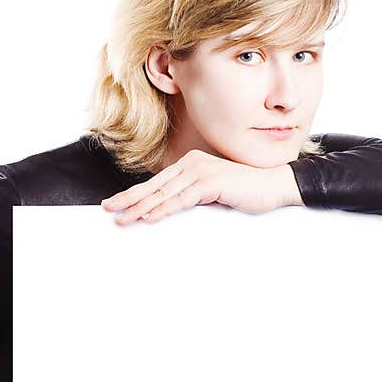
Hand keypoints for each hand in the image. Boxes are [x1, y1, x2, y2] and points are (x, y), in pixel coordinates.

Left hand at [100, 149, 301, 224]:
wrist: (274, 185)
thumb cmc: (245, 192)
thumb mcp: (211, 195)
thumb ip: (191, 198)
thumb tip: (168, 211)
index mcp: (190, 164)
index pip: (156, 182)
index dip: (134, 194)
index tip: (115, 204)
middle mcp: (192, 163)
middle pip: (154, 186)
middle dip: (129, 199)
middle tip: (108, 209)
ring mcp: (201, 171)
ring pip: (164, 193)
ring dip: (141, 207)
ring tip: (123, 218)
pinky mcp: (211, 182)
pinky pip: (181, 198)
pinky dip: (164, 209)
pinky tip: (149, 217)